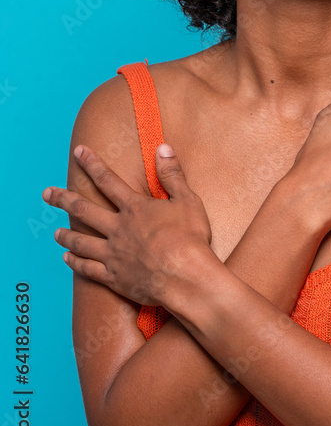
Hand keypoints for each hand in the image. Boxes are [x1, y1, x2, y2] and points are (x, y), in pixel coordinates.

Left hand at [42, 144, 211, 306]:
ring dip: (66, 235)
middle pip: (84, 211)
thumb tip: (162, 148)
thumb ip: (172, 174)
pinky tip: (67, 259)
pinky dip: (75, 263)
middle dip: (63, 199)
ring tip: (55, 232)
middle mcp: (118, 229)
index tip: (78, 151)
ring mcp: (113, 254)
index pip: (108, 180)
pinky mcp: (114, 277)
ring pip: (81, 242)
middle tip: (46, 194)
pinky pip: (88, 269)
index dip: (92, 163)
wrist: (185, 277)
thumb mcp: (187, 200)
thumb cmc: (190, 238)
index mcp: (135, 208)